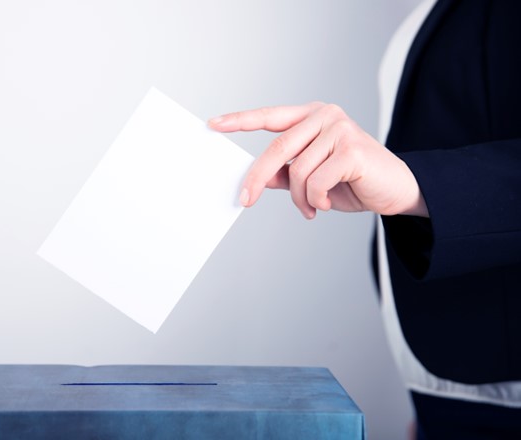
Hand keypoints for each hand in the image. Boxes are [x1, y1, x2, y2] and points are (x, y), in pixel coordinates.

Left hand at [209, 102, 428, 218]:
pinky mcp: (351, 149)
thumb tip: (258, 178)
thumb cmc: (354, 182)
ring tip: (312, 208)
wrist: (397, 191)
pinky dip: (316, 200)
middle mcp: (325, 115)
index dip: (240, 121)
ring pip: (296, 171)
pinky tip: (328, 203)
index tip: (214, 124)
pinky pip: (315, 182)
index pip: (270, 116)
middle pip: (276, 149)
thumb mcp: (313, 178)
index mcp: (313, 116)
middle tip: (246, 199)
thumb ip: (286, 173)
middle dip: (258, 178)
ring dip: (300, 198)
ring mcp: (339, 129)